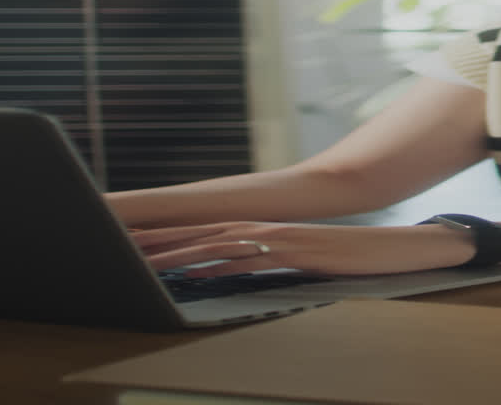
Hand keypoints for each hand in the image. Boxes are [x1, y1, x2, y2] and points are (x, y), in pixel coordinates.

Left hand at [130, 222, 473, 276]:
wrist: (387, 248)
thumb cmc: (344, 257)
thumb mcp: (292, 261)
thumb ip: (259, 263)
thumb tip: (223, 273)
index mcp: (257, 229)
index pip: (200, 231)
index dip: (162, 236)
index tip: (126, 241)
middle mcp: (260, 227)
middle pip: (196, 232)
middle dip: (153, 238)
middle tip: (113, 240)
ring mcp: (273, 237)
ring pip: (212, 242)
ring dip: (173, 250)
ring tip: (136, 257)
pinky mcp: (288, 251)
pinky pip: (244, 258)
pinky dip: (212, 263)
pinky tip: (188, 271)